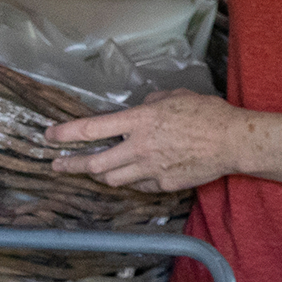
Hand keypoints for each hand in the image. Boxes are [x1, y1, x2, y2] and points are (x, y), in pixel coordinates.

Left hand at [46, 90, 245, 191]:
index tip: (50, 137)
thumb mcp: (174, 96)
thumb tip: (140, 109)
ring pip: (112, 179)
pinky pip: (138, 185)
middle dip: (71, 165)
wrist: (232, 141)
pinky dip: (130, 180)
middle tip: (59, 165)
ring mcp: (151, 169)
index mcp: (140, 120)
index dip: (66, 134)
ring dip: (99, 175)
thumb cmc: (206, 114)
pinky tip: (131, 175)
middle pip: (94, 163)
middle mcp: (140, 147)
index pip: (91, 129)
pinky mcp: (163, 185)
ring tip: (92, 171)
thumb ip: (150, 103)